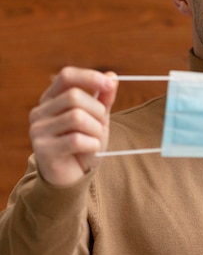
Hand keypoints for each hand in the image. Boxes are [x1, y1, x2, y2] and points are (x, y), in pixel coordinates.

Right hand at [29, 67, 118, 186]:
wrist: (72, 177)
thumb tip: (112, 77)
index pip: (67, 76)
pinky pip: (76, 140)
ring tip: (95, 139)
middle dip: (97, 111)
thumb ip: (103, 98)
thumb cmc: (84, 144)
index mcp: (51, 99)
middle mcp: (40, 112)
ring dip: (96, 129)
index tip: (110, 84)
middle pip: (74, 97)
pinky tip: (90, 150)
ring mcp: (38, 131)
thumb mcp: (97, 118)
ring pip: (76, 117)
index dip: (90, 77)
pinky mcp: (43, 150)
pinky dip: (92, 144)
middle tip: (100, 126)